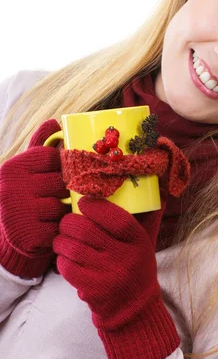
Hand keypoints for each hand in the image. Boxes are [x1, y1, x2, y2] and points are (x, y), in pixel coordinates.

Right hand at [0, 119, 70, 277]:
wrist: (10, 236)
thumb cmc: (27, 196)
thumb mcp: (30, 169)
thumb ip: (42, 146)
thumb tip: (55, 122)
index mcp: (12, 168)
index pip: (53, 157)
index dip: (65, 165)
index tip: (66, 173)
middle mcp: (10, 188)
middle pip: (61, 182)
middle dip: (67, 190)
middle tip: (63, 196)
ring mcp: (17, 213)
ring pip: (62, 206)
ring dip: (65, 211)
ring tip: (55, 213)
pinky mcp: (26, 236)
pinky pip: (59, 228)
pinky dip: (61, 229)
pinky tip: (52, 229)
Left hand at [53, 196, 179, 358]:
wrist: (134, 311)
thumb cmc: (137, 269)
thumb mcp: (147, 244)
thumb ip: (149, 217)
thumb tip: (158, 188)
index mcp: (138, 242)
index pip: (116, 218)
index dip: (96, 206)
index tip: (84, 202)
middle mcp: (123, 258)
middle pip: (86, 230)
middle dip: (69, 222)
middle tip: (67, 222)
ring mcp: (106, 275)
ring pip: (72, 247)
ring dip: (61, 240)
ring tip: (62, 239)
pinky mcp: (91, 290)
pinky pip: (67, 267)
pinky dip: (61, 259)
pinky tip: (65, 257)